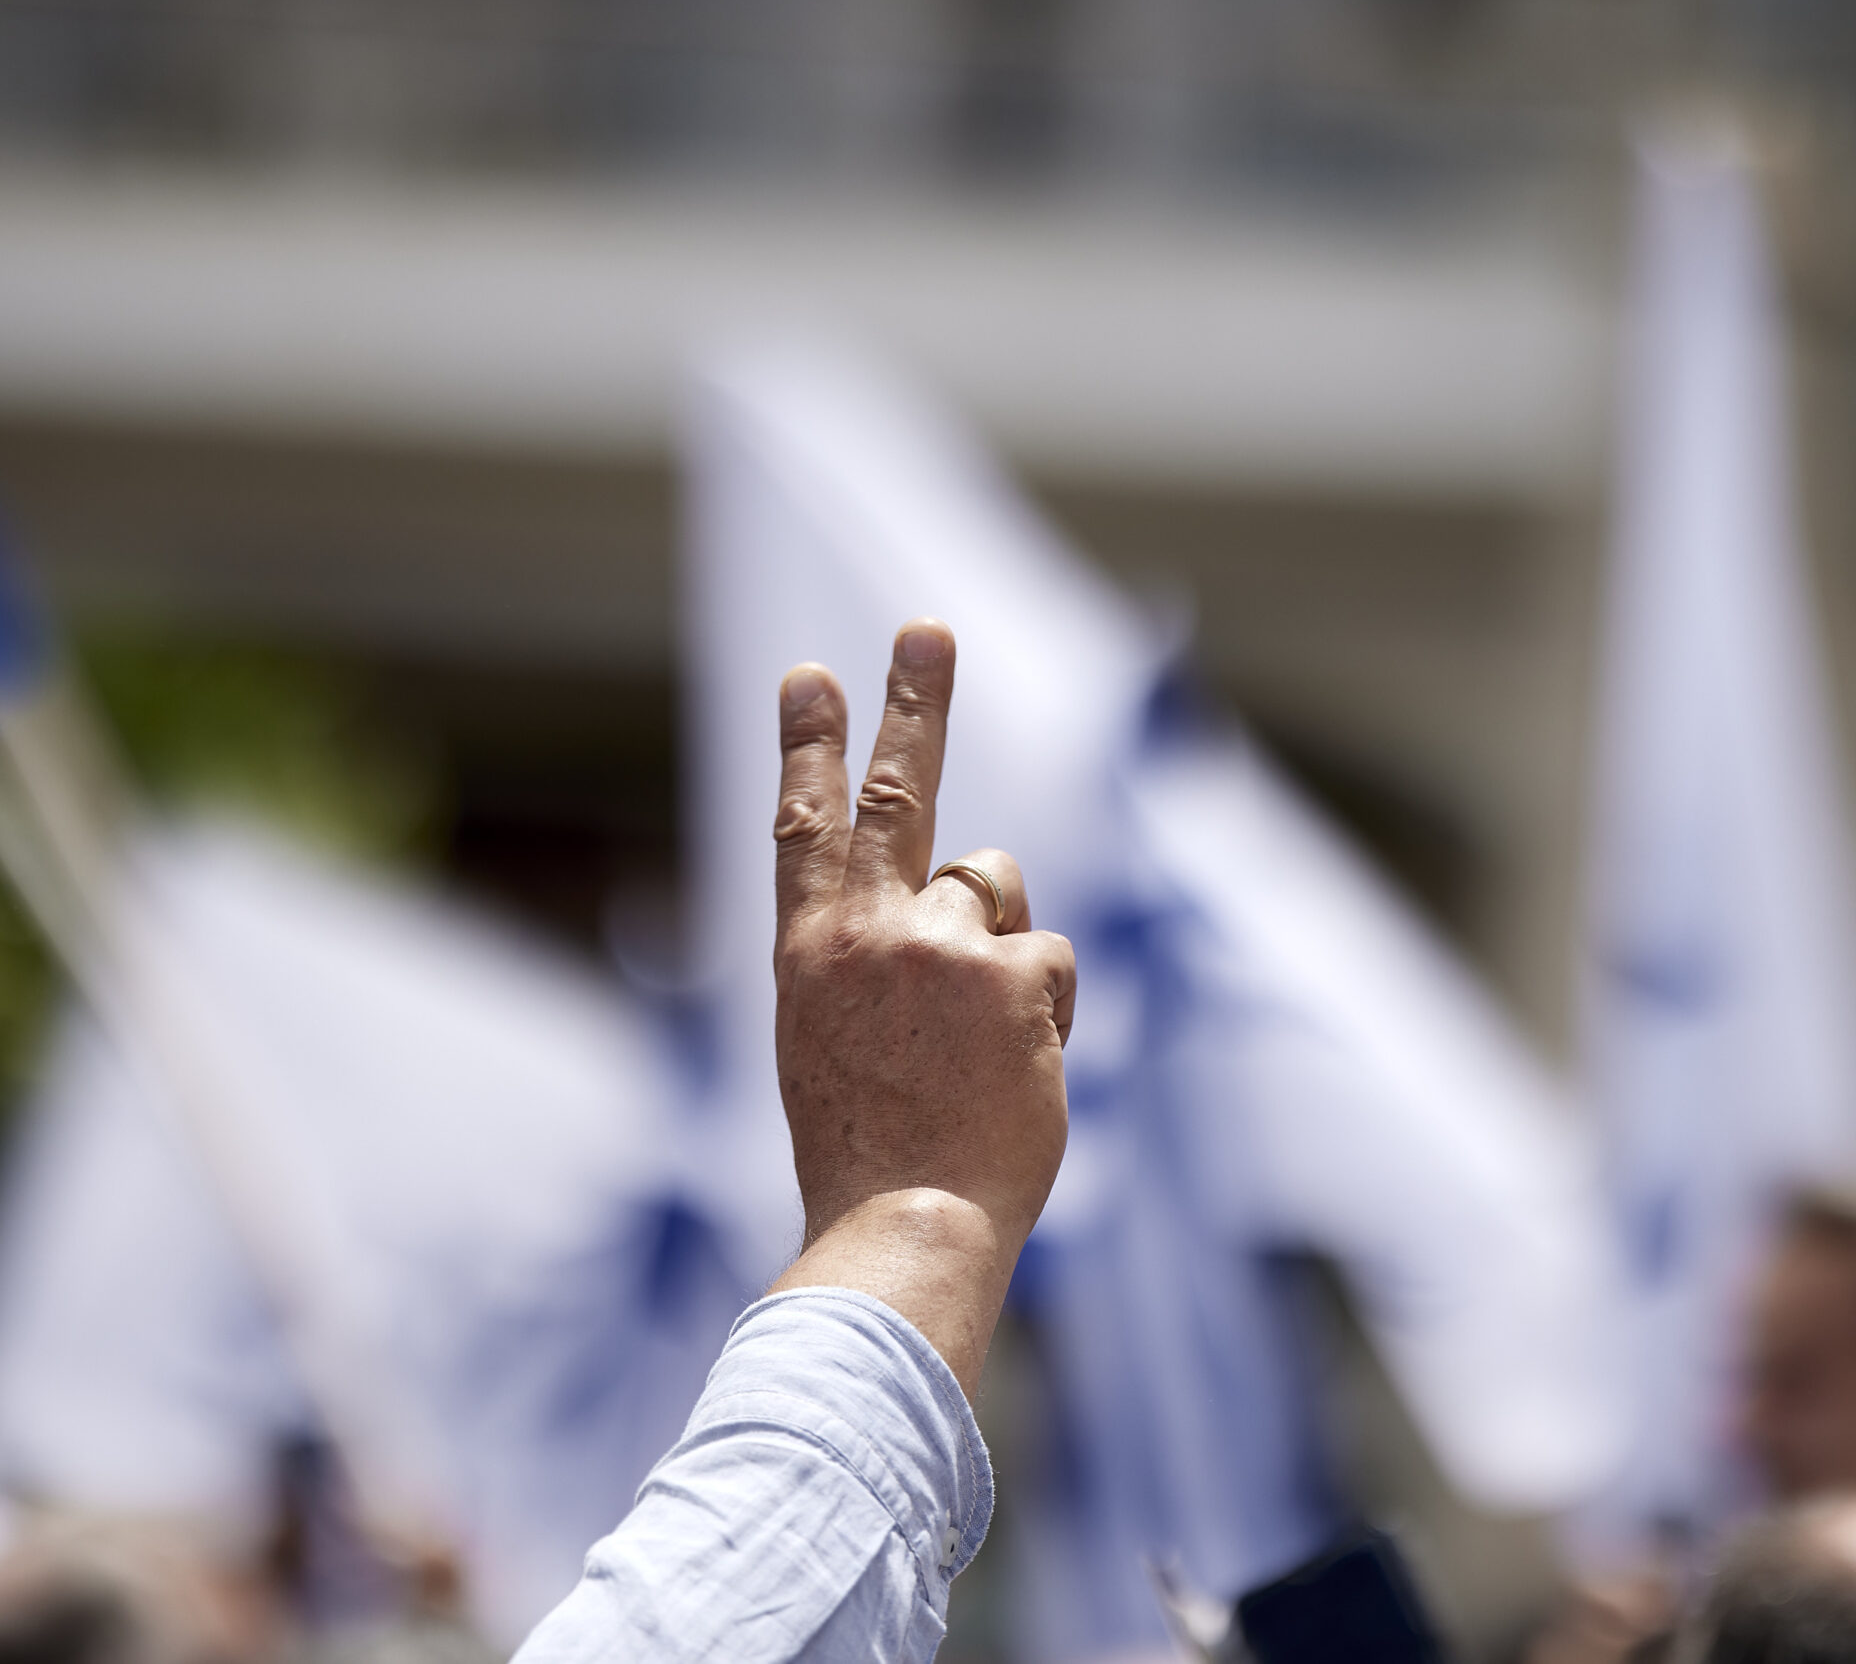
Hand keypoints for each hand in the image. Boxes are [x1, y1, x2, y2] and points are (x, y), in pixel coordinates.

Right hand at [763, 620, 1075, 1396]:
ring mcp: (944, 946)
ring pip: (999, 893)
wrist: (905, 1226)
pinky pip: (1048, 964)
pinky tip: (1009, 1074)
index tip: (809, 673)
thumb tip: (971, 906)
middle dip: (914, 701)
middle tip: (926, 630)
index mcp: (811, 955)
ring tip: (969, 1047)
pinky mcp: (1014, 974)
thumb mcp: (836, 1045)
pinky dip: (1040, 1015)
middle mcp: (872, 932)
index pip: (805, 826)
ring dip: (999, 947)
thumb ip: (881, 964)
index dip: (811, 746)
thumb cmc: (873, 1155)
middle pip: (904, 792)